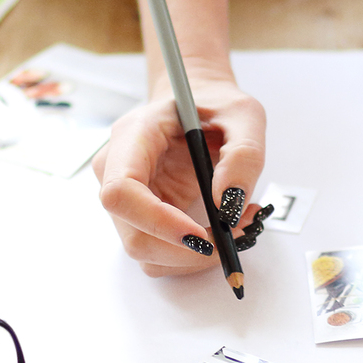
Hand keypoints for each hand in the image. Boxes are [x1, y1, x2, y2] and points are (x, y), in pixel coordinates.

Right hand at [94, 80, 267, 275]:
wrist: (201, 107)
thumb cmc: (215, 105)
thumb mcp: (244, 115)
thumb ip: (243, 155)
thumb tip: (229, 203)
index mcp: (133, 137)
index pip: (121, 192)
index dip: (157, 221)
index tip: (199, 235)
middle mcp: (117, 171)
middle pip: (134, 236)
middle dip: (186, 250)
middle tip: (235, 235)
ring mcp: (127, 200)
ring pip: (147, 253)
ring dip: (194, 257)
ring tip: (236, 225)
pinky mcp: (143, 218)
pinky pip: (161, 253)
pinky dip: (194, 255)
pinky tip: (222, 228)